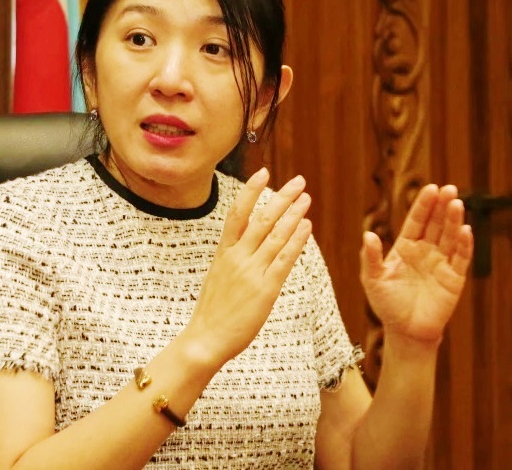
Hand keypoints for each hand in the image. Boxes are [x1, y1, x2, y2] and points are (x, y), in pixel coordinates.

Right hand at [184, 168, 311, 367]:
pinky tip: (306, 227)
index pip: (237, 213)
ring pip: (276, 234)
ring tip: (306, 198)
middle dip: (281, 197)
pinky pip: (284, 258)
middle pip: (261, 218)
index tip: (262, 173)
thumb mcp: (217, 278)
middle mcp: (237, 257)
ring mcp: (251, 271)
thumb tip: (245, 247)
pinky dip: (297, 240)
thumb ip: (232, 260)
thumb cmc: (211, 313)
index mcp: (223, 253)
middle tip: (298, 181)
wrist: (205, 339)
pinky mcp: (266, 288)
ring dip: (293, 214)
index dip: (250, 191)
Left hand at [360, 185, 473, 345]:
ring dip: (454, 220)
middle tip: (449, 188)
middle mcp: (425, 251)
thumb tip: (368, 234)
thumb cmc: (386, 303)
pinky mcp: (454, 278)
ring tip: (457, 203)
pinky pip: (461, 258)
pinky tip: (466, 229)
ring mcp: (441, 263)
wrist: (405, 330)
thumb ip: (370, 257)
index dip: (423, 205)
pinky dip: (464, 244)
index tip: (430, 188)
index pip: (416, 221)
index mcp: (405, 247)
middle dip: (442, 206)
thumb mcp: (373, 278)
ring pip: (450, 237)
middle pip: (436, 224)